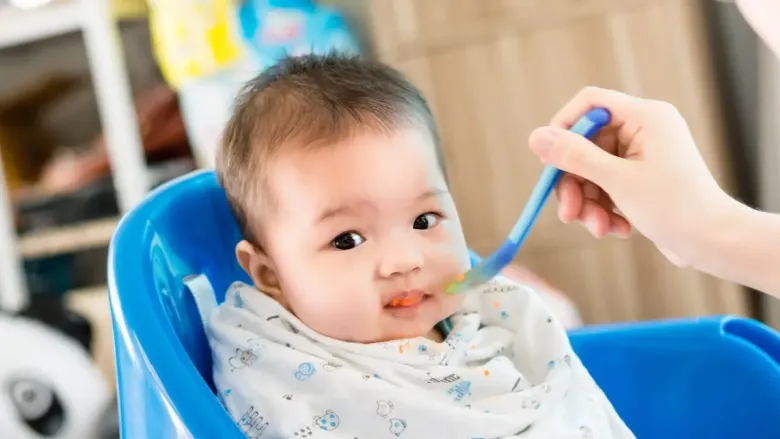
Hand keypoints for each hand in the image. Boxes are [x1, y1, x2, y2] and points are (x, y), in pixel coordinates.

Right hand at [528, 87, 737, 266]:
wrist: (713, 243)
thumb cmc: (676, 208)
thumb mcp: (617, 181)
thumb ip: (574, 157)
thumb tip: (536, 137)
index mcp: (645, 117)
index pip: (589, 103)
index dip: (563, 127)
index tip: (549, 159)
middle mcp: (644, 130)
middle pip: (586, 145)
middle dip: (575, 183)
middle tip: (568, 213)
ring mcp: (642, 155)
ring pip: (592, 171)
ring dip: (588, 203)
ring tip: (599, 229)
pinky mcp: (641, 179)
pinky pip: (606, 186)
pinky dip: (604, 209)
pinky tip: (615, 229)